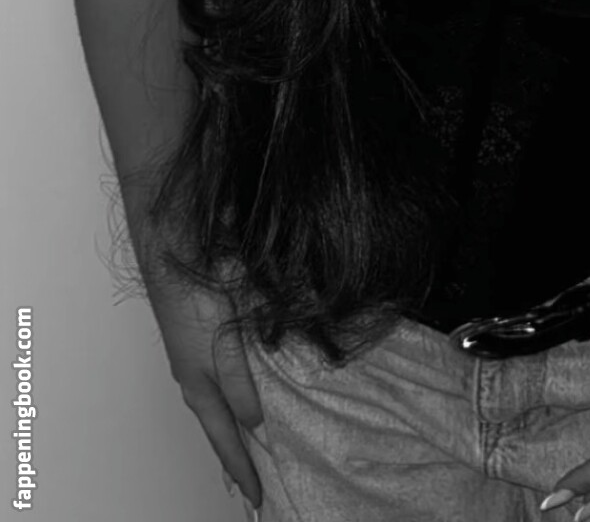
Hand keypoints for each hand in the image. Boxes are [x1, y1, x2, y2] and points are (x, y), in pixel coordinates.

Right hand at [146, 270, 264, 512]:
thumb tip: (254, 423)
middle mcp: (194, 378)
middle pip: (217, 430)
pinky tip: (232, 402)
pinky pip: (214, 387)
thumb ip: (238, 383)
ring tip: (241, 456)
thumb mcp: (223, 344)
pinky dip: (225, 406)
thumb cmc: (195, 296)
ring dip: (229, 435)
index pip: (225, 439)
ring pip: (216, 409)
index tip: (256, 498)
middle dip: (232, 460)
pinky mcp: (197, 342)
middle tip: (247, 489)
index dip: (241, 468)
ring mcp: (193, 361)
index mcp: (200, 385)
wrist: (171, 254)